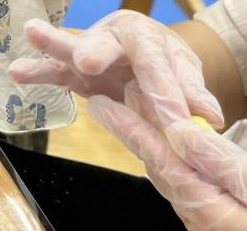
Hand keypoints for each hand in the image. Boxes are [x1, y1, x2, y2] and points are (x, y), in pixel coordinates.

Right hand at [8, 12, 222, 128]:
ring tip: (32, 31)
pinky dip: (36, 72)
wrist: (149, 58)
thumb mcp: (185, 73)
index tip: (175, 121)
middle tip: (88, 63)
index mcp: (148, 35)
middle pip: (105, 43)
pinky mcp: (72, 69)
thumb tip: (207, 115)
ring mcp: (89, 50)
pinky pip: (54, 71)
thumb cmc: (167, 64)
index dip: (165, 91)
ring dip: (53, 44)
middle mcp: (114, 35)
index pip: (157, 63)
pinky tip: (16, 72)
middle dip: (96, 53)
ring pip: (70, 48)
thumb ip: (191, 91)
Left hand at [89, 95, 246, 230]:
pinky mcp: (221, 223)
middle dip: (134, 134)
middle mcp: (199, 216)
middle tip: (107, 105)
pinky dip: (176, 166)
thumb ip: (219, 161)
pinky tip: (175, 156)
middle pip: (159, 166)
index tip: (102, 106)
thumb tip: (178, 131)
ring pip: (172, 179)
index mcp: (204, 204)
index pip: (158, 157)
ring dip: (153, 147)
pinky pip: (191, 190)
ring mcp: (209, 222)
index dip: (129, 128)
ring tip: (132, 120)